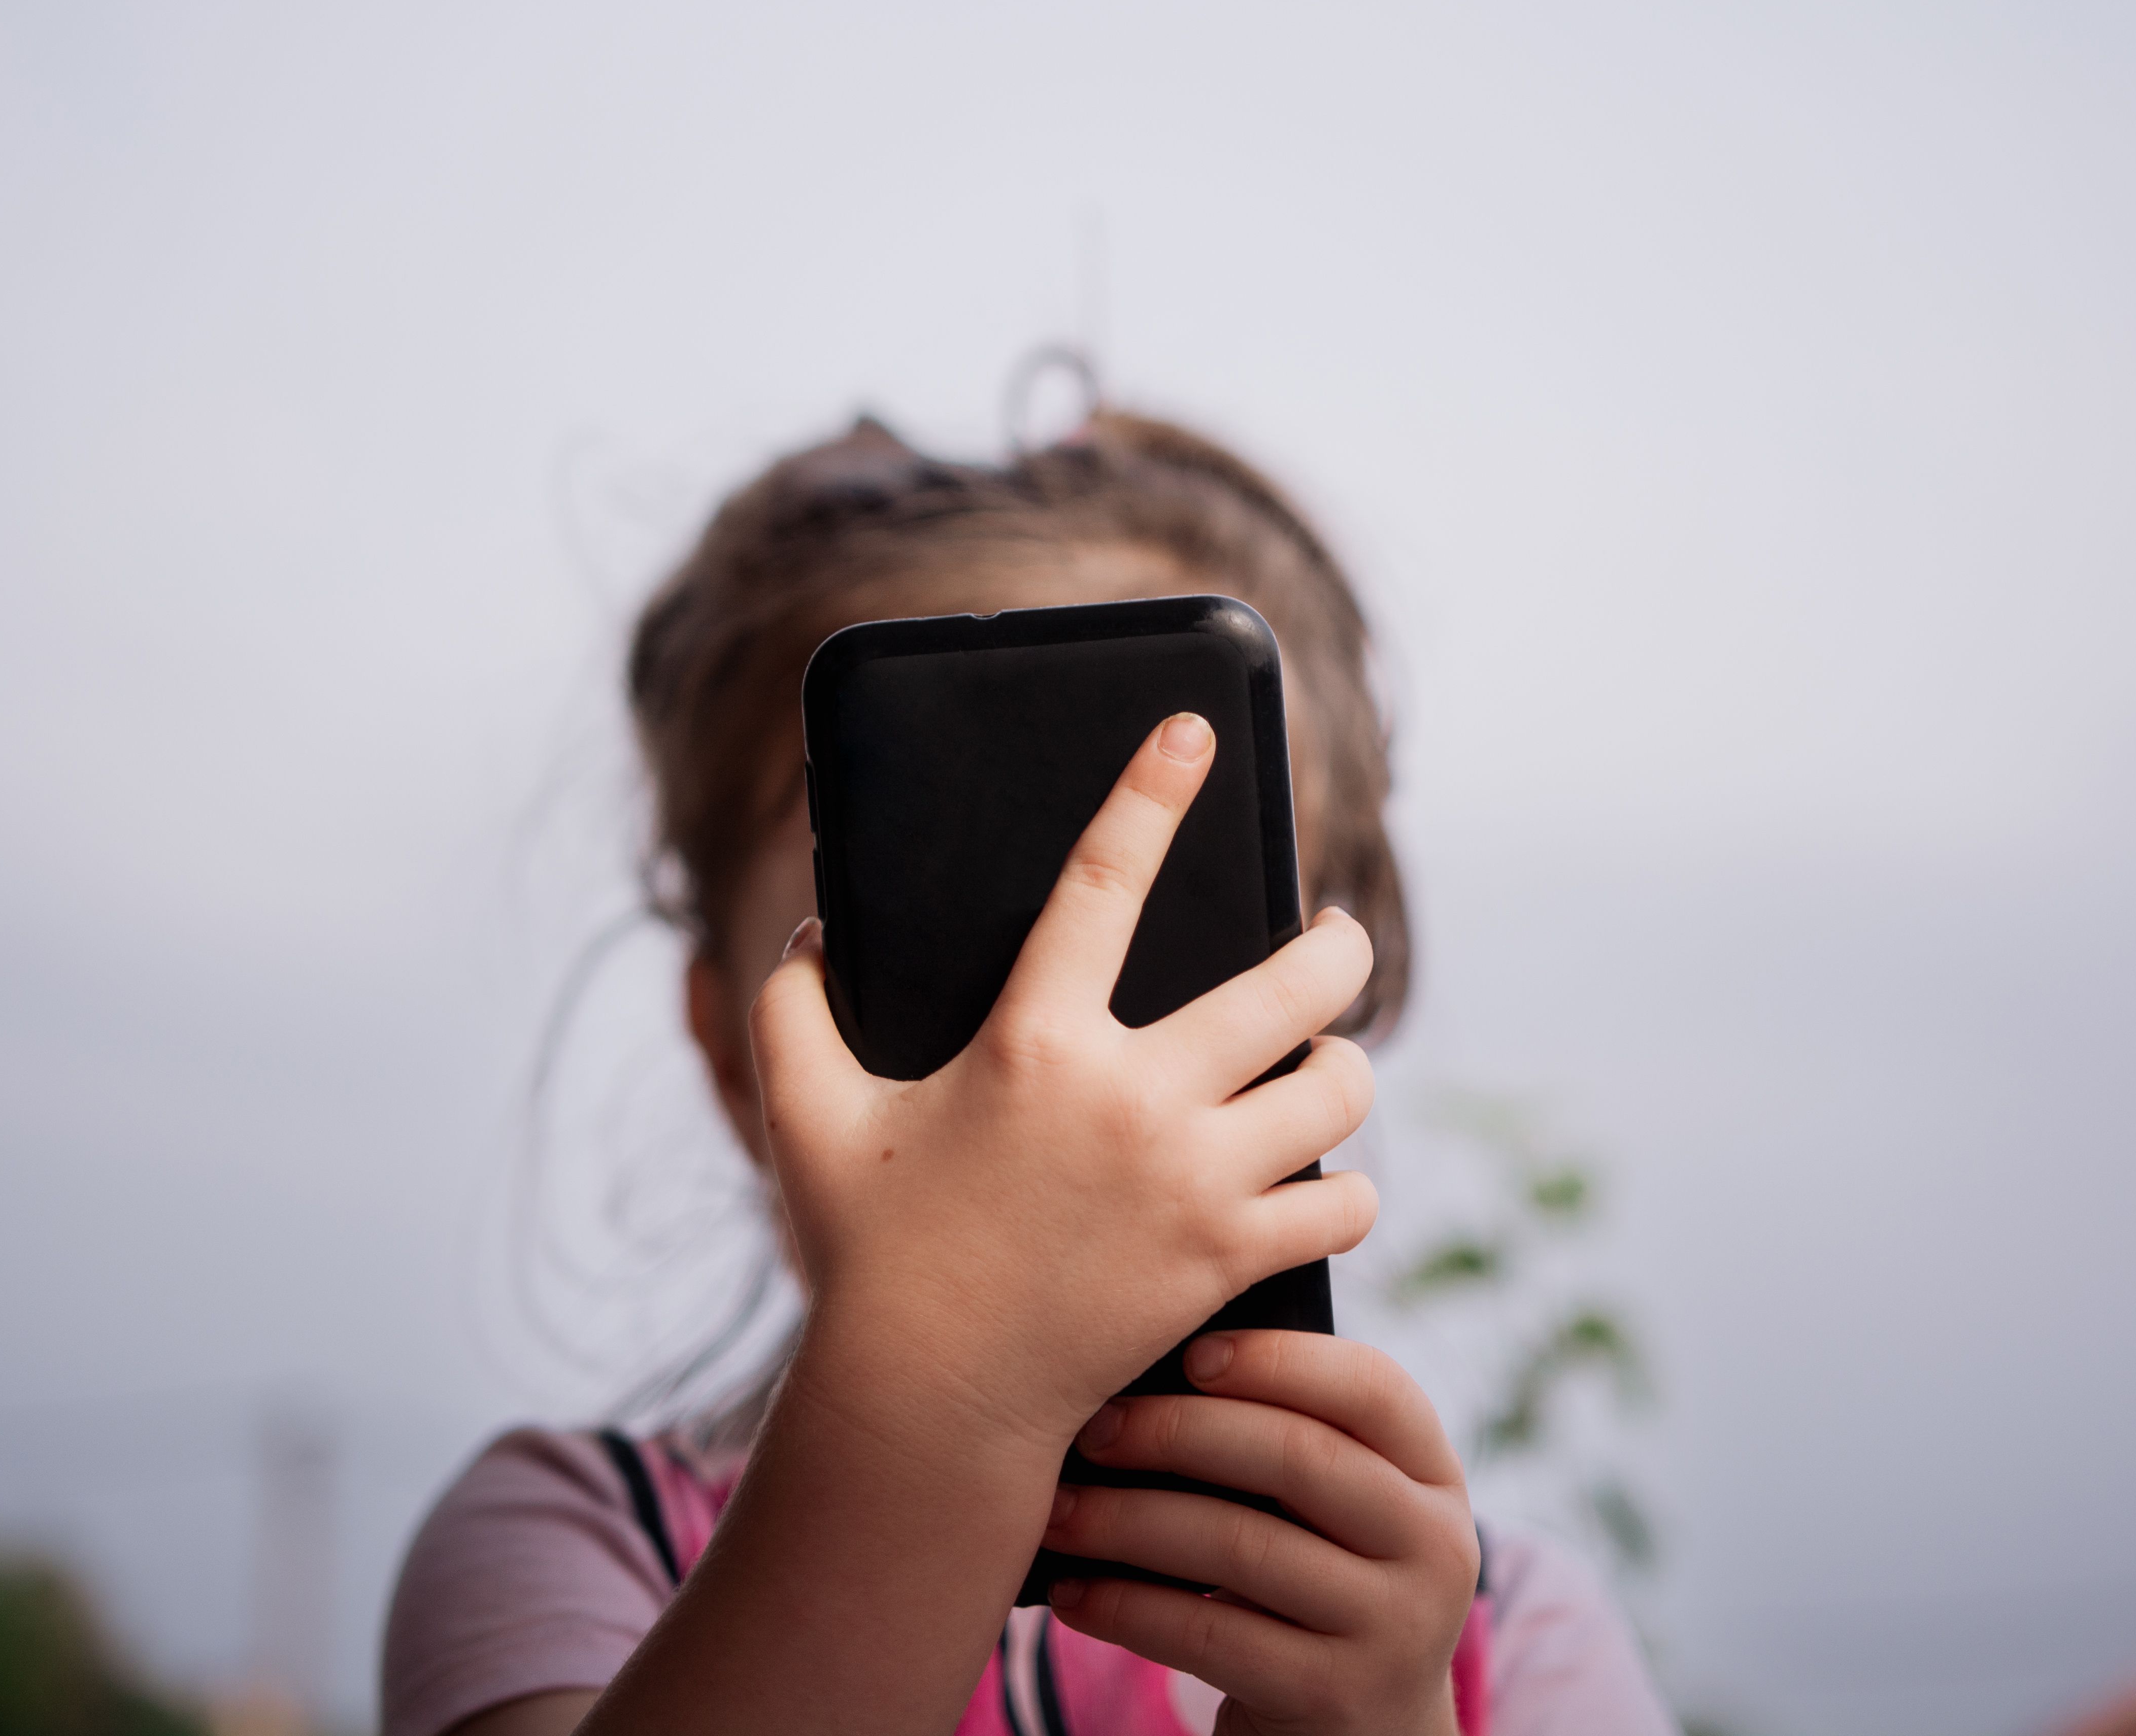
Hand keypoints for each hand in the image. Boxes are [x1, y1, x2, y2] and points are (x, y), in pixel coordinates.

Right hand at [747, 712, 1382, 1459]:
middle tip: (1333, 938)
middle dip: (1335, 945)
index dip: (1150, 791)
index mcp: (1032, 1044)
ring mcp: (1190, 1181)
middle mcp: (1129, 1099)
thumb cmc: (869, 1260)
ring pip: (1337, 1088)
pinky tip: (1321, 1177)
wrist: (929, 1405)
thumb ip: (792, 1015)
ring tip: (1326, 1062)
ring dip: (1343, 1067)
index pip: (1103, 881)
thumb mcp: (807, 1123)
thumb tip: (807, 931)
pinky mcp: (1226, 1258)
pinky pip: (1340, 1200)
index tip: (1192, 730)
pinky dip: (1342, 1188)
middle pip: (1291, 982)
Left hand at [1041, 1330, 1479, 1735]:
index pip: (1373, 1387)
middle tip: (1092, 1429)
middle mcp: (1434, 1546)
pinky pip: (1210, 1636)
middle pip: (1298, 1458)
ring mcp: (1394, 1629)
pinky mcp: (1333, 1696)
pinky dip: (1128, 1609)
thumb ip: (1290, 1445)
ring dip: (1130, 1523)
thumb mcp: (1337, 1514)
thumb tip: (1151, 1379)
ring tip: (1058, 1512)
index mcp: (1434, 1476)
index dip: (1279, 1359)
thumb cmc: (1321, 1586)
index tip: (1187, 1352)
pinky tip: (1073, 1593)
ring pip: (1242, 1547)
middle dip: (1178, 1433)